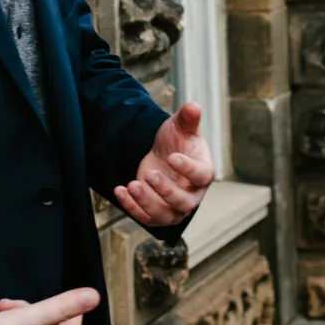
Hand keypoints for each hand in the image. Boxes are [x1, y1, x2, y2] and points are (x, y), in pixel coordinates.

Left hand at [113, 103, 214, 225]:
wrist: (163, 153)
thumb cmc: (178, 140)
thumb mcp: (181, 126)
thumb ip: (188, 118)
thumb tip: (193, 106)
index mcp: (204, 172)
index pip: (201, 175)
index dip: (188, 169)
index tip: (172, 157)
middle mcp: (193, 194)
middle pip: (185, 203)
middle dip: (166, 191)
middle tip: (149, 174)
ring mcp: (174, 207)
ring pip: (165, 216)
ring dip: (147, 203)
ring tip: (131, 185)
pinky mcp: (156, 213)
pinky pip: (145, 218)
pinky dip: (131, 207)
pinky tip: (120, 190)